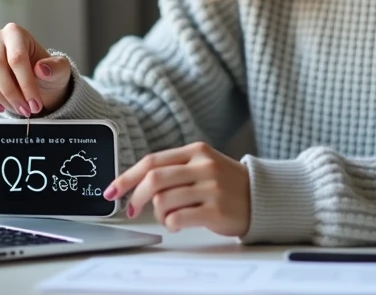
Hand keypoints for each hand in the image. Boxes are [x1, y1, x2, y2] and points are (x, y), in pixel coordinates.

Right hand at [0, 23, 71, 116]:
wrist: (36, 80)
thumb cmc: (46, 72)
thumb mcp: (59, 70)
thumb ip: (55, 67)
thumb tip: (41, 68)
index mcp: (16, 32)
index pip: (17, 58)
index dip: (26, 84)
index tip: (35, 103)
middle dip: (11, 93)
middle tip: (25, 110)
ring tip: (16, 109)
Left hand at [104, 142, 250, 236]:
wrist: (263, 196)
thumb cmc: (226, 184)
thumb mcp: (203, 165)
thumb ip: (174, 169)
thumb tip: (136, 184)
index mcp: (196, 151)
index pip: (151, 162)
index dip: (127, 177)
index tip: (111, 191)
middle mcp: (203, 166)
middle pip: (154, 180)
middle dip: (135, 198)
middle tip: (132, 210)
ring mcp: (211, 188)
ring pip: (163, 201)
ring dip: (159, 214)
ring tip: (170, 217)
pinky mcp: (216, 210)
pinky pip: (177, 219)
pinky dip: (171, 224)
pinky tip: (180, 223)